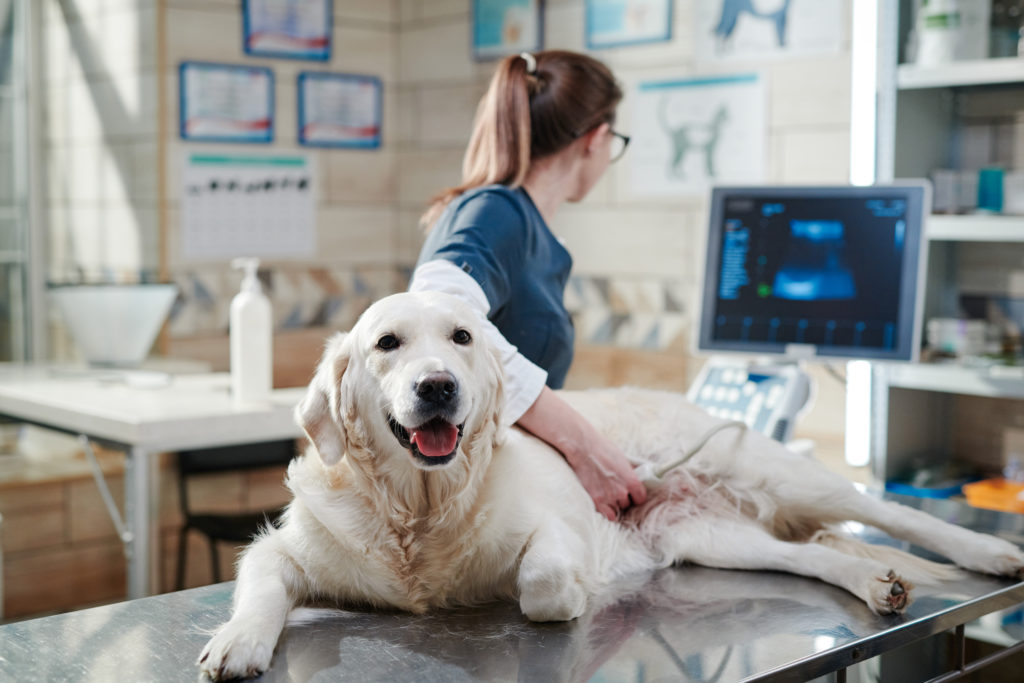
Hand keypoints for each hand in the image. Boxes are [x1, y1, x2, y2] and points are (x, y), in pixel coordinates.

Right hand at [517, 387, 646, 520]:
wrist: (583, 448)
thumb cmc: (602, 449)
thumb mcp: (622, 459)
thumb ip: (630, 473)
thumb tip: (637, 478)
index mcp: (632, 481)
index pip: (641, 498)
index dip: (636, 496)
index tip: (631, 494)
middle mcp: (622, 491)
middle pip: (627, 504)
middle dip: (622, 498)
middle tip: (614, 490)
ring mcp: (609, 498)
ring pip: (617, 510)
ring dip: (613, 504)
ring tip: (606, 495)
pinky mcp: (596, 501)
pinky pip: (608, 515)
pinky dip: (606, 511)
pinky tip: (603, 504)